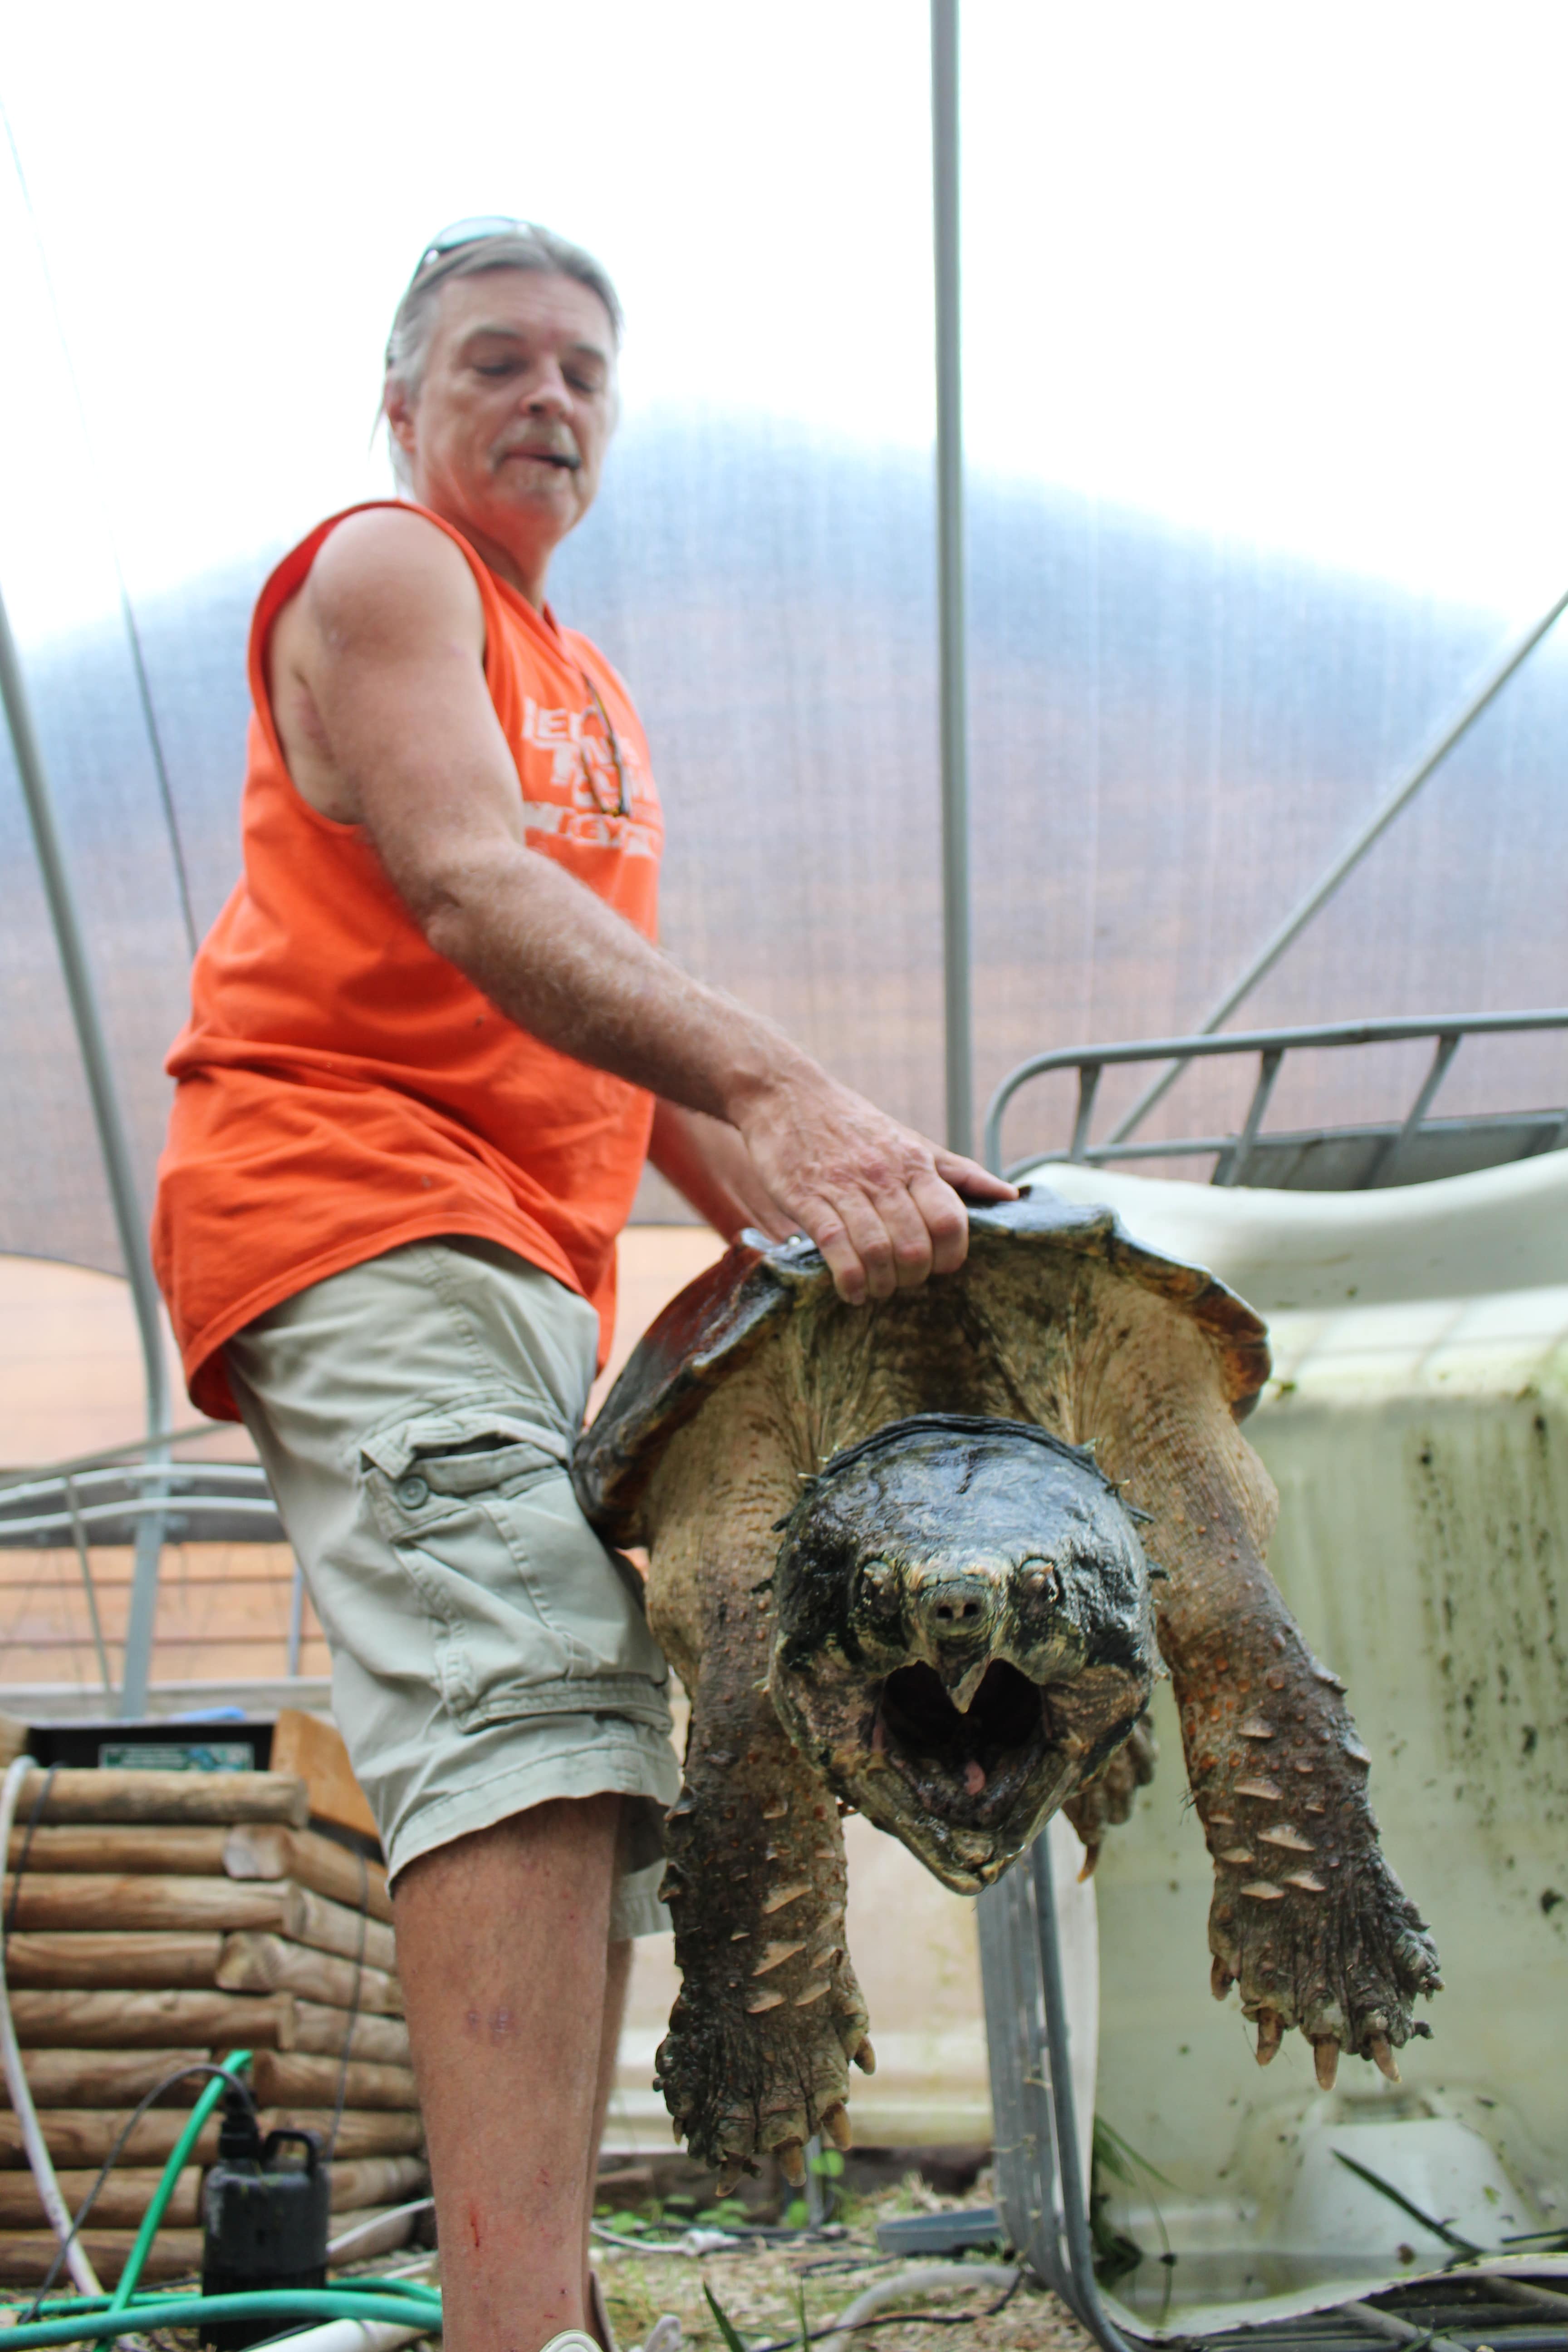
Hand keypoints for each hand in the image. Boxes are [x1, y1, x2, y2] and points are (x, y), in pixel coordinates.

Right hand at [730, 1065, 1016, 1304]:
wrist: (786, 1095)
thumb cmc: (854, 1125)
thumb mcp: (912, 1141)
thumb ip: (959, 1171)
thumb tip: (1011, 1194)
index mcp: (915, 1163)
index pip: (950, 1221)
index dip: (951, 1256)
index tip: (939, 1267)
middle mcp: (884, 1176)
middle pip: (916, 1245)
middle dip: (914, 1276)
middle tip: (904, 1282)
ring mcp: (844, 1187)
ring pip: (877, 1250)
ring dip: (882, 1284)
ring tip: (877, 1290)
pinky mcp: (806, 1197)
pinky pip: (835, 1247)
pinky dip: (849, 1279)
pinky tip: (852, 1291)